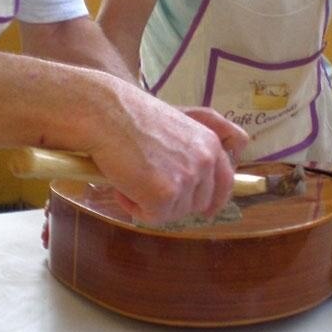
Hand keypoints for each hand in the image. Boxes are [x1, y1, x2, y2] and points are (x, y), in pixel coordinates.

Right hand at [88, 89, 247, 225]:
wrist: (107, 114)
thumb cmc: (132, 117)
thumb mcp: (176, 127)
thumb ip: (194, 151)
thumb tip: (199, 181)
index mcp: (210, 143)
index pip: (225, 181)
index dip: (215, 199)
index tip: (207, 211)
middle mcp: (205, 161)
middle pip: (199, 203)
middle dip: (174, 201)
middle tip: (147, 183)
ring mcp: (187, 178)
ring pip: (174, 212)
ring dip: (151, 203)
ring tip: (130, 176)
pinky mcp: (165, 194)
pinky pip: (152, 217)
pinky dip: (133, 206)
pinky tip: (122, 184)